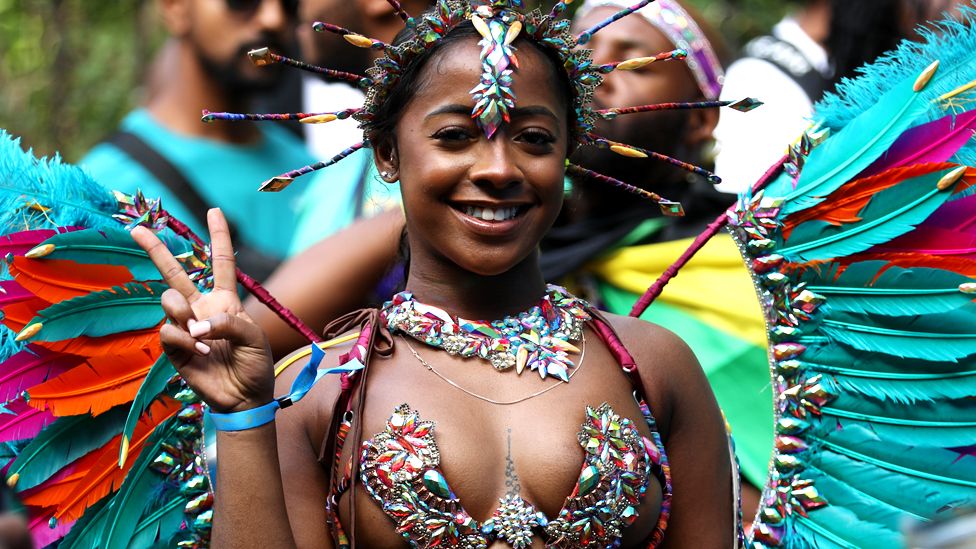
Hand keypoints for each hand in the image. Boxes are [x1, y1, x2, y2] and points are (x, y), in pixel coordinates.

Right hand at [131, 208, 273, 412]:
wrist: (244, 398)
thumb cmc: (255, 364)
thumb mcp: (254, 337)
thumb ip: (228, 323)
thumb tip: (195, 324)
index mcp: (225, 300)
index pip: (221, 262)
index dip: (218, 236)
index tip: (214, 210)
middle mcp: (201, 308)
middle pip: (175, 273)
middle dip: (155, 249)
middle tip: (137, 229)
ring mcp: (185, 326)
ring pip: (169, 301)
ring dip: (183, 313)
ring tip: (200, 335)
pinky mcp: (173, 347)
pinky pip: (168, 332)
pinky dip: (185, 341)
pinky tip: (200, 353)